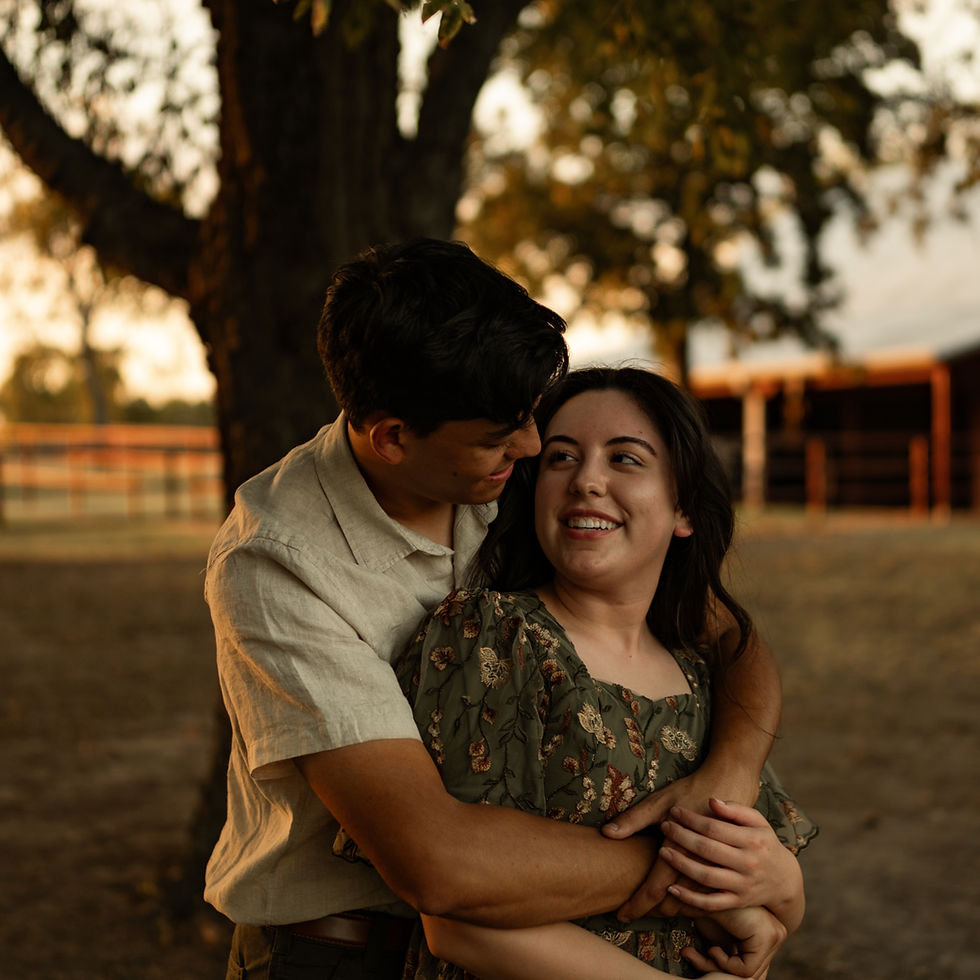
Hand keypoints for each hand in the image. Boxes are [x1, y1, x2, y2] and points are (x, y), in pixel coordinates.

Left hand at [602, 769, 759, 920]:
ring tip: (652, 910)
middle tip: (633, 913)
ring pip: (691, 903)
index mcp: (681, 848)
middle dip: (653, 910)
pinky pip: (712, 899)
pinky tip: (680, 903)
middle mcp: (701, 864)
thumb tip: (607, 833)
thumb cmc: (691, 791)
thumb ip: (634, 819)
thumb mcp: (660, 801)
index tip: (622, 915)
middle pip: (673, 901)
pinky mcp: (731, 871)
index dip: (638, 903)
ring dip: (671, 909)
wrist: (730, 784)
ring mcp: (719, 870)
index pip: (655, 886)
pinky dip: (693, 904)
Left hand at [661, 799, 804, 931]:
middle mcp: (748, 863)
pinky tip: (671, 888)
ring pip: (706, 876)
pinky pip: (711, 903)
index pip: (715, 827)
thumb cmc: (764, 843)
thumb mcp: (758, 821)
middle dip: (682, 837)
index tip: (674, 811)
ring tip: (663, 852)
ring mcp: (742, 885)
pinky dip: (690, 898)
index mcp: (752, 840)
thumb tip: (711, 801)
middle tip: (664, 827)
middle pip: (707, 849)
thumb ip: (736, 810)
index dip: (691, 819)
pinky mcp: (737, 902)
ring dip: (681, 865)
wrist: (784, 879)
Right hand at [684, 906, 785, 978]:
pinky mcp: (766, 937)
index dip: (718, 967)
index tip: (691, 955)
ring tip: (693, 952)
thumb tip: (716, 977)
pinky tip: (711, 948)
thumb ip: (723, 954)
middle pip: (748, 972)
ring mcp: (775, 935)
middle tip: (689, 955)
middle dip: (715, 969)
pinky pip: (745, 969)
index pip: (748, 968)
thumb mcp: (713, 932)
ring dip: (715, 967)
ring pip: (746, 973)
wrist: (698, 878)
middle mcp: (775, 935)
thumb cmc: (702, 899)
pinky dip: (724, 964)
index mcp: (765, 935)